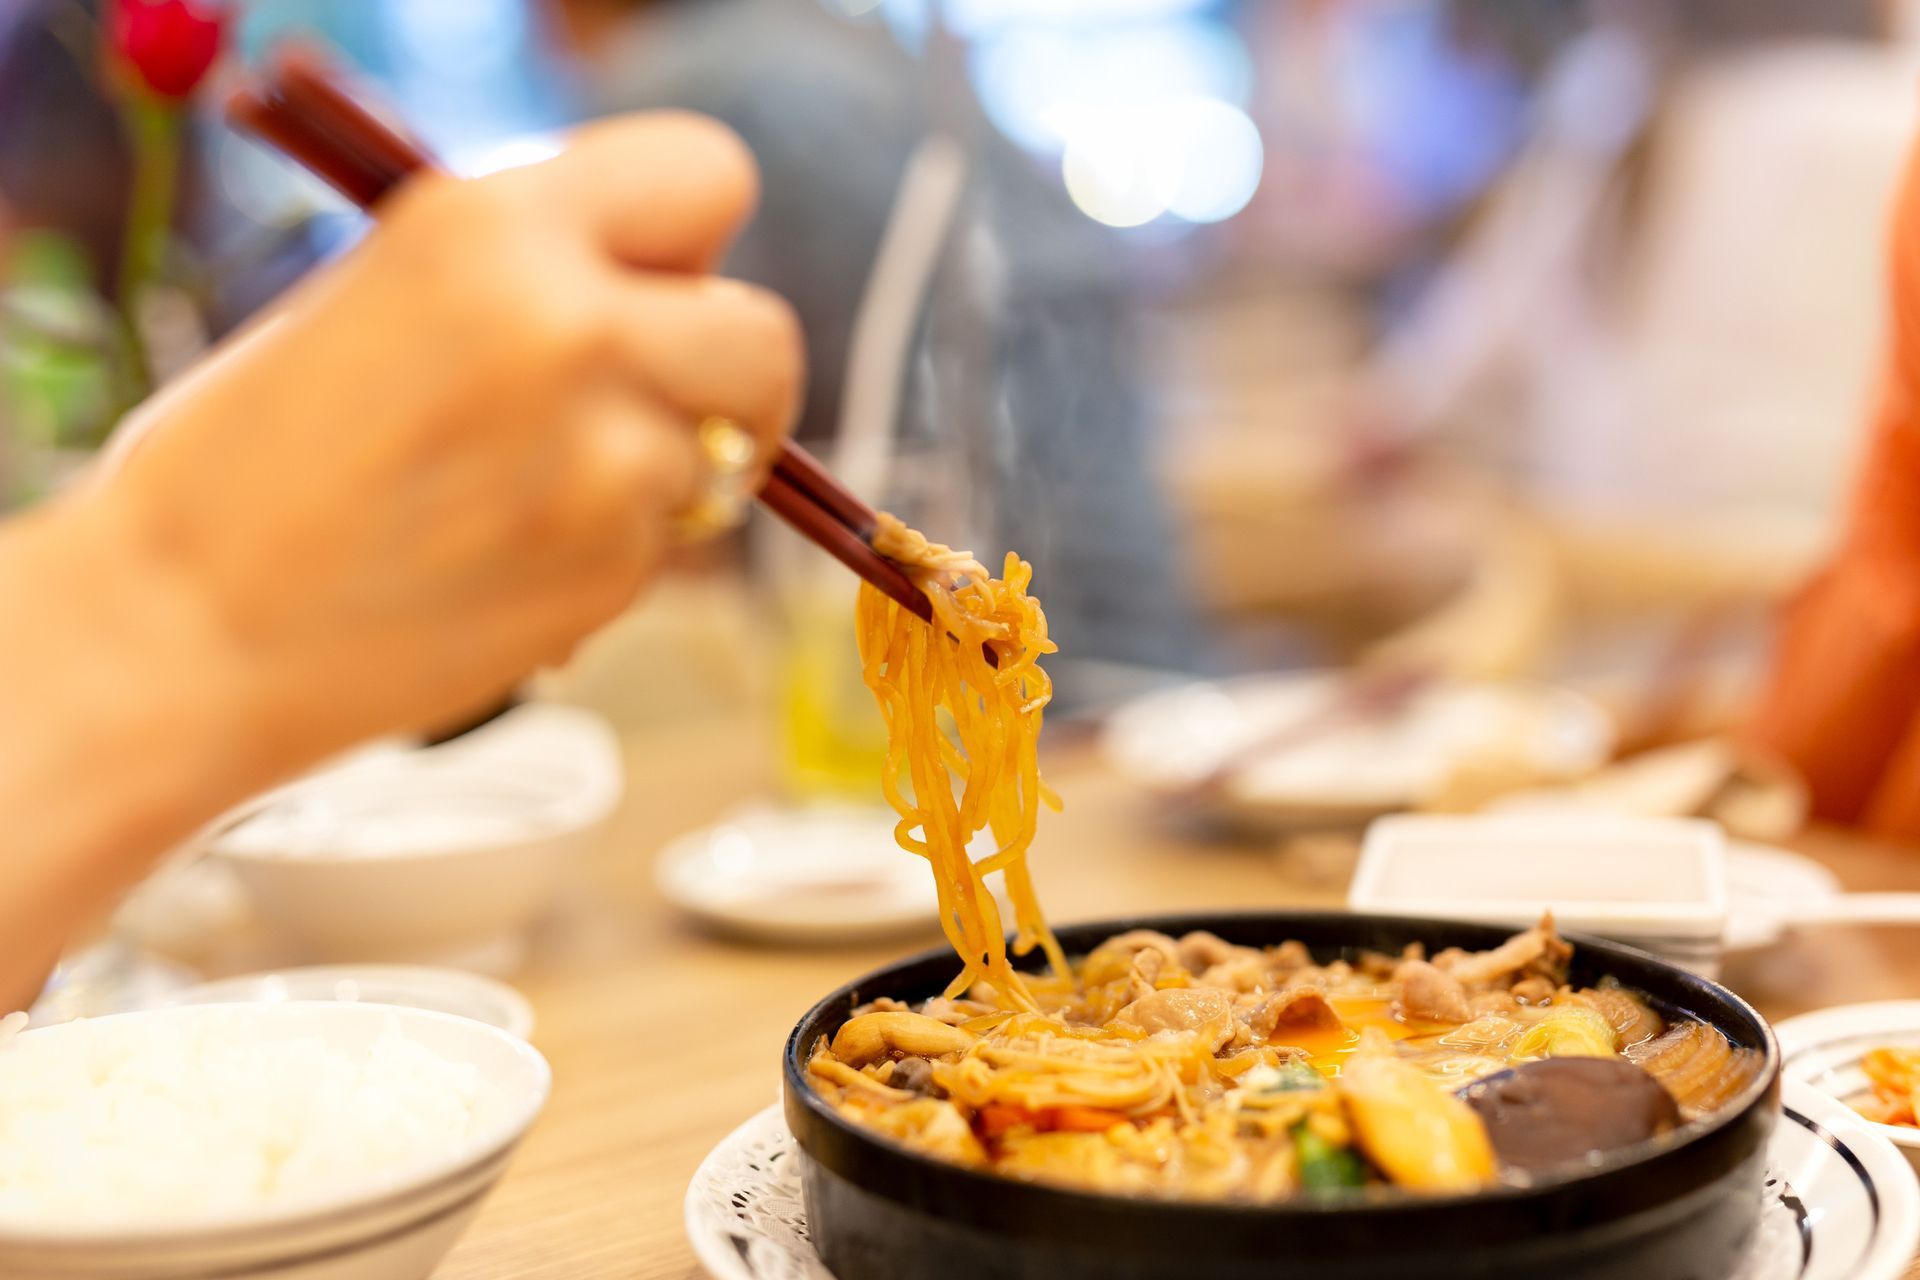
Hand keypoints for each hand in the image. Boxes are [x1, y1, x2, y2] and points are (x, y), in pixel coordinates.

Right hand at [71, 112, 802, 765]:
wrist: (183, 630)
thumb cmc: (252, 459)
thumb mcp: (388, 289)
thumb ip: (532, 269)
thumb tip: (656, 281)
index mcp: (495, 223)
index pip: (705, 172)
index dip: (691, 239)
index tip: (662, 285)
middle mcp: (569, 326)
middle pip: (767, 334)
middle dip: (727, 374)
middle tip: (653, 403)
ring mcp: (604, 458)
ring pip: (730, 452)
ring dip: (669, 472)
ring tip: (542, 492)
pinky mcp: (611, 570)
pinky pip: (672, 542)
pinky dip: (619, 551)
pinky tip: (513, 558)